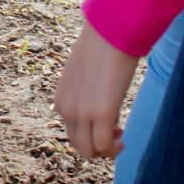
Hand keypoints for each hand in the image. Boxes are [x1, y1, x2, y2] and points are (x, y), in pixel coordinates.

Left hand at [54, 21, 138, 160]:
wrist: (109, 31)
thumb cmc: (102, 46)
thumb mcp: (85, 72)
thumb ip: (85, 88)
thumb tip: (97, 92)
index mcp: (61, 98)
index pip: (71, 130)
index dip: (90, 132)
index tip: (108, 123)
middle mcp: (66, 108)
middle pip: (78, 145)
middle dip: (97, 145)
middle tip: (116, 130)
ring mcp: (81, 112)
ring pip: (88, 151)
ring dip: (105, 149)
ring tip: (118, 133)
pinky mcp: (100, 113)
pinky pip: (103, 146)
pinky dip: (113, 148)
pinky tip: (122, 137)